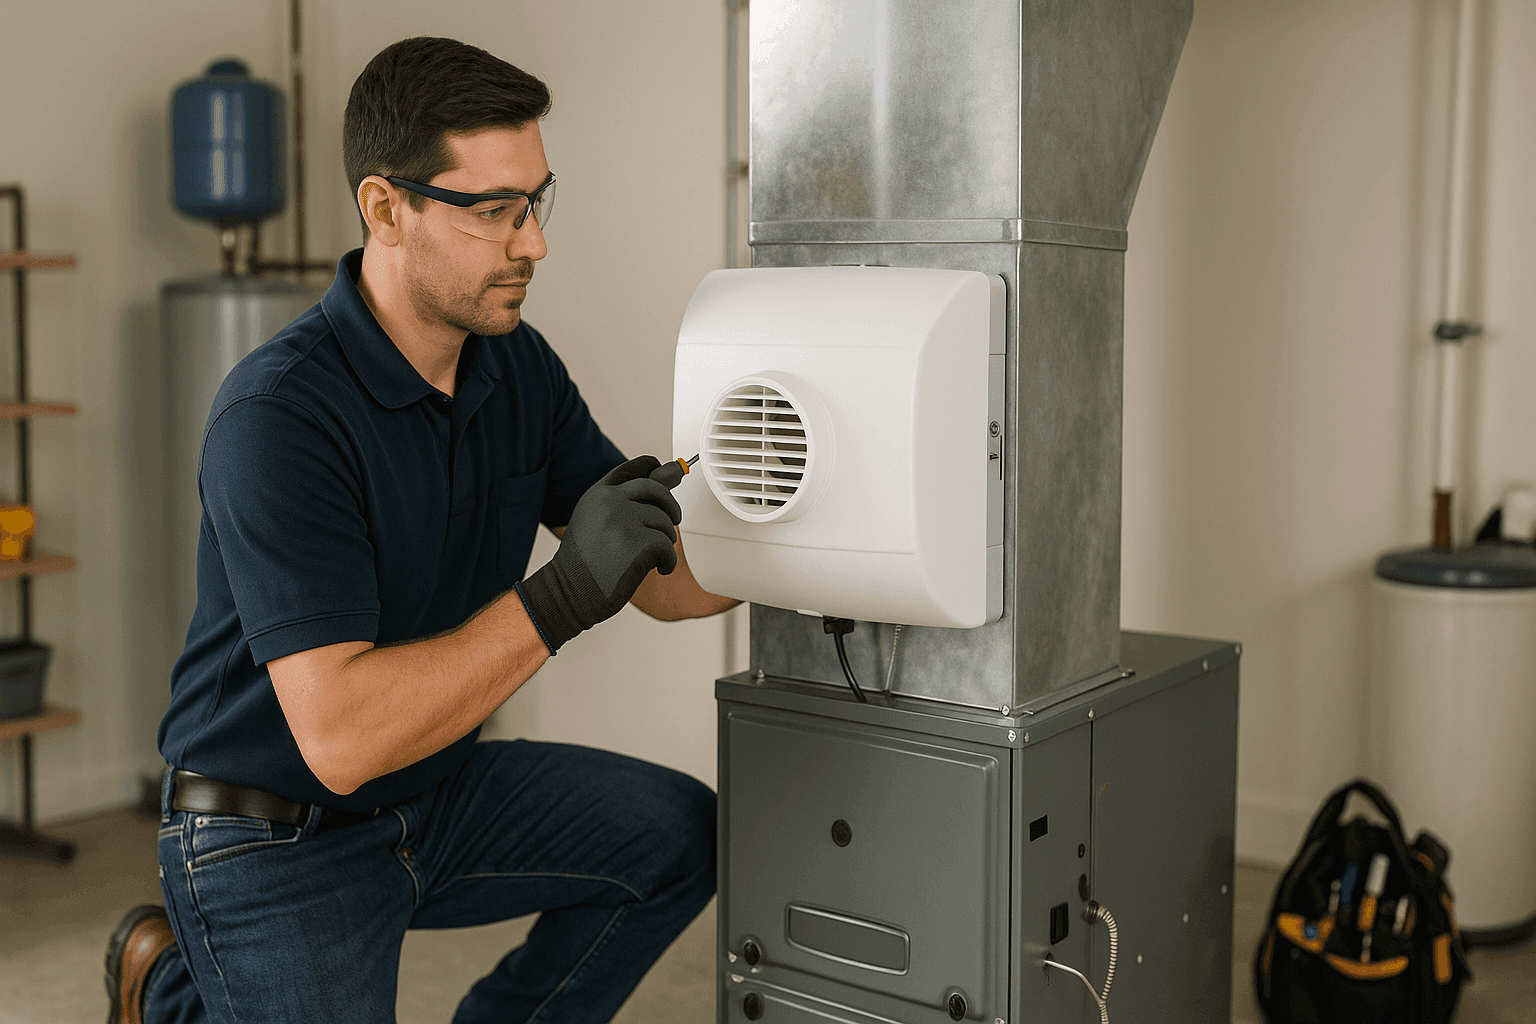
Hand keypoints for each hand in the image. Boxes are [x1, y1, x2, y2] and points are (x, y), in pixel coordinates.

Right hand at [517, 455, 684, 650]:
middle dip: (670, 506)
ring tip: (651, 557)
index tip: (663, 469)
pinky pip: (667, 545)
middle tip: (673, 520)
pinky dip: (667, 561)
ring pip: (665, 521)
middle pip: (656, 489)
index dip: (652, 467)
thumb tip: (674, 471)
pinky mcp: (638, 543)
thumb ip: (630, 500)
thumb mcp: (596, 521)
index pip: (631, 469)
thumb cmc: (584, 563)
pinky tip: (658, 569)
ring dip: (665, 541)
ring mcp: (623, 520)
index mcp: (597, 494)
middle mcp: (610, 501)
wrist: (569, 593)